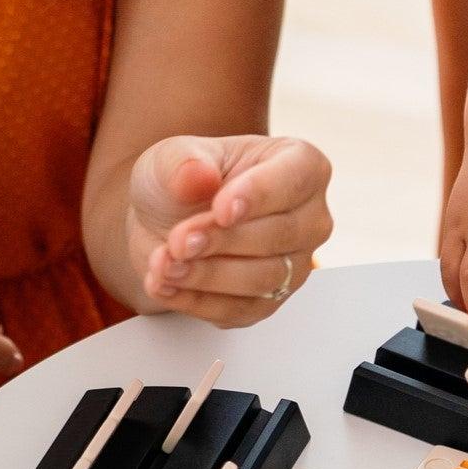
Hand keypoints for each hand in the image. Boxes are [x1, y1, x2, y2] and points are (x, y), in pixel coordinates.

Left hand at [129, 134, 332, 324]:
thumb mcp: (170, 157)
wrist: (160, 223)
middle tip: (178, 241)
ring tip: (164, 263)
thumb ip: (183, 163)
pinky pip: (240, 310)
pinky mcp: (268, 302)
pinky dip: (197, 301)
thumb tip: (197, 175)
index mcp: (300, 165)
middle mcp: (307, 217)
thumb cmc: (179, 182)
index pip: (296, 178)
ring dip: (207, 275)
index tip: (221, 209)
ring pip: (262, 278)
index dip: (260, 195)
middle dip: (223, 240)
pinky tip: (165, 285)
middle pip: (279, 235)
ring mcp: (293, 264)